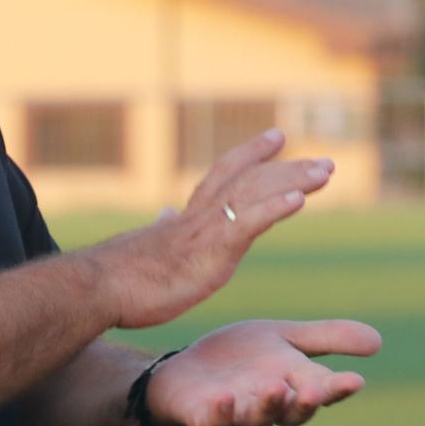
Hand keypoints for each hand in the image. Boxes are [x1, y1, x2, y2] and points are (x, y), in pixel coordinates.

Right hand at [83, 129, 333, 329]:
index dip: (252, 155)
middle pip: (251, 181)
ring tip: (325, 172)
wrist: (99, 287)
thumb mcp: (148, 246)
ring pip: (257, 196)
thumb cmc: (119, 275)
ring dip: (293, 181)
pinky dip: (275, 209)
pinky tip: (300, 201)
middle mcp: (199, 217)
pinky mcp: (210, 254)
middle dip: (289, 169)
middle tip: (325, 161)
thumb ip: (163, 228)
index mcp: (187, 218)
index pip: (224, 175)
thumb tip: (165, 213)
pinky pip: (248, 225)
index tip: (277, 138)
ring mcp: (206, 232)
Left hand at [146, 319, 380, 425]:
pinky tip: (224, 398)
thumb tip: (379, 341)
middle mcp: (269, 406)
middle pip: (293, 412)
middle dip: (305, 403)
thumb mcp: (283, 338)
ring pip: (257, 419)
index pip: (322, 391)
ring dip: (266, 405)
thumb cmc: (240, 359)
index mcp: (293, 386)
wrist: (185, 372)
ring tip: (273, 387)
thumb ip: (326, 339)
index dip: (338, 389)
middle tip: (315, 390)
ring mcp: (237, 414)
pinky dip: (221, 414)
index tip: (355, 380)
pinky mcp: (204, 419)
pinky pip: (214, 424)